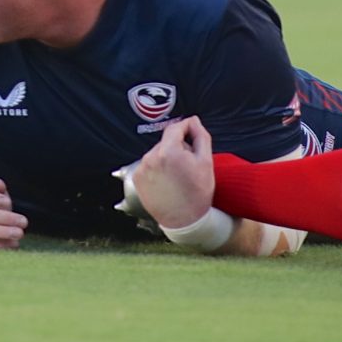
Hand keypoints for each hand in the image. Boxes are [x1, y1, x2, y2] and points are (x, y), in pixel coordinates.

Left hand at [128, 117, 219, 232]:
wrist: (185, 220)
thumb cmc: (198, 193)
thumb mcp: (206, 162)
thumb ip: (200, 136)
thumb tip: (193, 121)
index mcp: (168, 152)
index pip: (175, 128)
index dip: (186, 127)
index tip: (192, 131)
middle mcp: (150, 158)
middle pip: (166, 142)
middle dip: (177, 148)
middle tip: (188, 165)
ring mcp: (141, 168)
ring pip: (157, 154)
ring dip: (166, 159)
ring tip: (177, 176)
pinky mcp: (136, 178)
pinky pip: (148, 166)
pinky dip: (156, 169)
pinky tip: (166, 182)